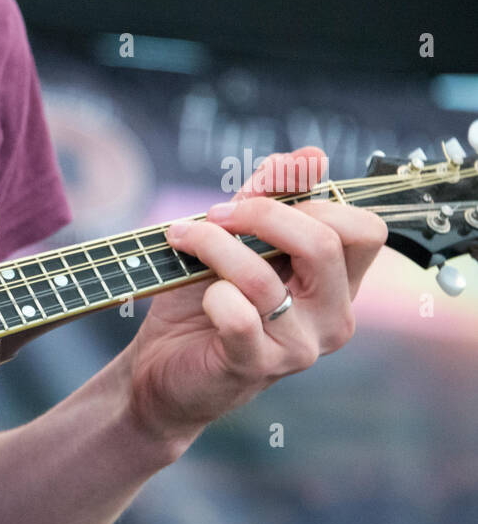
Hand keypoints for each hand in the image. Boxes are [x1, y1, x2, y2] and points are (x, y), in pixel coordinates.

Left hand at [123, 147, 387, 447]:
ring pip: (266, 277)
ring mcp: (299, 346)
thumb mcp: (234, 240)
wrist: (159, 368)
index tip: (253, 194)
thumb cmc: (201, 303)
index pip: (364, 229)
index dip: (311, 198)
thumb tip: (310, 155)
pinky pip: (238, 316)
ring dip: (215, 247)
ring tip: (182, 238)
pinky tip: (200, 296)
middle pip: (325, 243)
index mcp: (338, 284)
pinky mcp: (257, 366)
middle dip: (262, 215)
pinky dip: (211, 295)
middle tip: (214, 214)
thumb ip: (269, 199)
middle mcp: (332, 317)